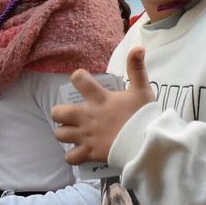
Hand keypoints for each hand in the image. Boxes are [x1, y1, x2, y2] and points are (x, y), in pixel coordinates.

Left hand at [51, 49, 155, 165]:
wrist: (147, 142)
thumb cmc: (145, 115)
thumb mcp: (142, 89)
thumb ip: (136, 68)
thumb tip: (138, 47)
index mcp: (100, 99)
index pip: (78, 79)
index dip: (78, 78)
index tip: (83, 82)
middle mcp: (88, 116)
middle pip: (58, 112)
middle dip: (61, 113)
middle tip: (72, 115)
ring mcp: (87, 136)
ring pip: (60, 134)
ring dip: (65, 133)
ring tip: (74, 133)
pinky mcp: (90, 153)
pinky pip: (70, 158)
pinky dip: (73, 156)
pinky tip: (79, 152)